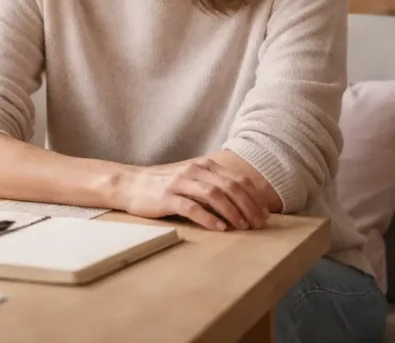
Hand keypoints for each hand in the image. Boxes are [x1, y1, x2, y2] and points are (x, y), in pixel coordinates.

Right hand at [115, 157, 270, 231]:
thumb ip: (212, 185)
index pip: (236, 179)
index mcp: (203, 166)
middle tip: (259, 224)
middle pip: (230, 187)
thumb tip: (242, 203)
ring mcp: (179, 183)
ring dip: (233, 212)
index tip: (265, 214)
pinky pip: (191, 207)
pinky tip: (219, 228)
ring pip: (214, 195)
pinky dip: (208, 218)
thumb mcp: (191, 179)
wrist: (130, 184)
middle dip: (248, 206)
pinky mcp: (166, 198)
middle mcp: (194, 171)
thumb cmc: (164, 186)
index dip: (254, 197)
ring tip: (243, 227)